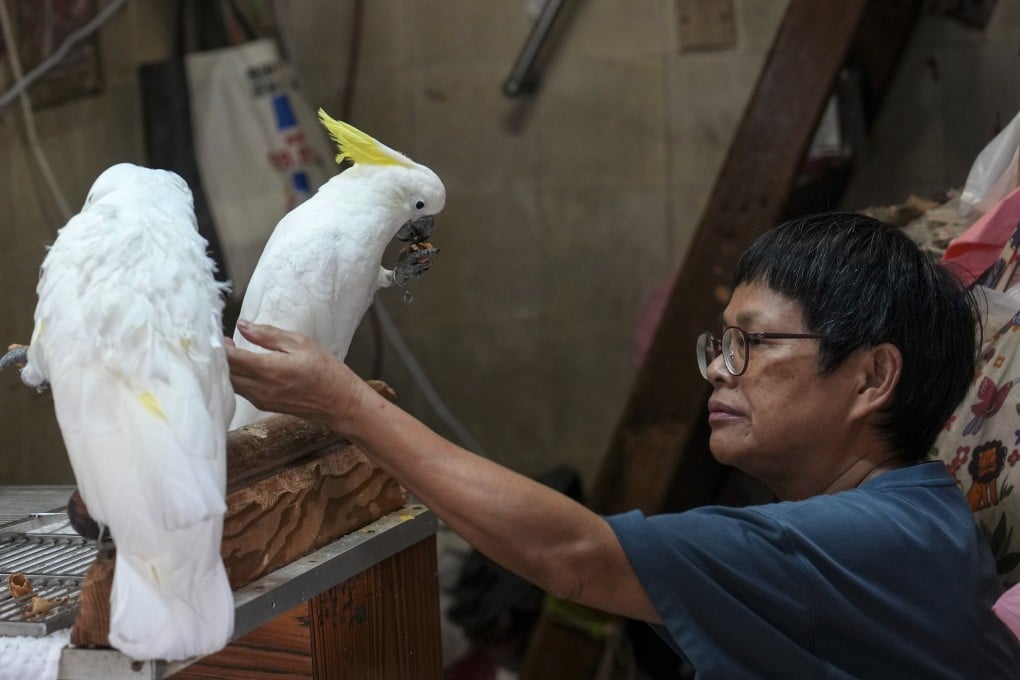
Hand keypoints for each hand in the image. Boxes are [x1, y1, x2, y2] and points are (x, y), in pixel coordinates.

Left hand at [226, 321, 366, 429]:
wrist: (340, 403)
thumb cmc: (325, 371)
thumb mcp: (301, 344)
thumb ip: (268, 335)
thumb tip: (242, 325)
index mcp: (269, 370)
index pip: (230, 358)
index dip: (217, 345)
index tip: (212, 331)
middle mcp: (260, 388)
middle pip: (224, 373)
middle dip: (216, 357)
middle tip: (214, 338)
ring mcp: (260, 399)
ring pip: (229, 383)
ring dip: (223, 368)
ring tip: (225, 349)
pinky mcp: (262, 405)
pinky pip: (239, 390)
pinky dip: (233, 377)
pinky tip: (237, 365)